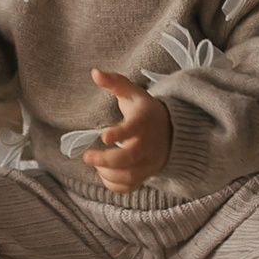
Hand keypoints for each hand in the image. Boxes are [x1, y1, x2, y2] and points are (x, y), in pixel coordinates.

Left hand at [82, 69, 171, 195]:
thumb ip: (114, 82)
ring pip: (130, 176)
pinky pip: (130, 186)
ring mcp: (150, 162)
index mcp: (144, 121)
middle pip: (129, 158)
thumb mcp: (133, 93)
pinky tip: (104, 174)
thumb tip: (94, 73)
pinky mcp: (147, 174)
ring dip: (108, 174)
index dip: (120, 133)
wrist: (172, 131)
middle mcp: (149, 144)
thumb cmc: (145, 110)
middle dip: (106, 160)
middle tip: (87, 157)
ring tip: (96, 164)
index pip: (134, 128)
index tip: (104, 136)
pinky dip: (114, 185)